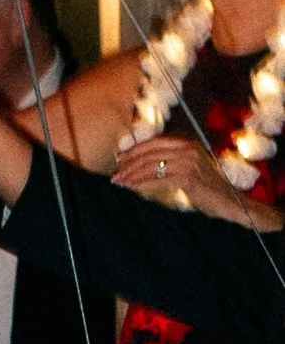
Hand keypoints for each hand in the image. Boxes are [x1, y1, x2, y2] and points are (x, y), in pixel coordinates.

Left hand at [109, 132, 262, 224]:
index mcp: (187, 142)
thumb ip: (170, 160)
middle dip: (128, 164)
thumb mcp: (188, 167)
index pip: (154, 142)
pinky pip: (158, 180)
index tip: (119, 160)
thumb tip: (140, 162)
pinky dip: (141, 185)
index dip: (134, 150)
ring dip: (131, 175)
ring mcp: (189, 162)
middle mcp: (188, 149)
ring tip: (118, 182)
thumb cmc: (206, 187)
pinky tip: (131, 189)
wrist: (228, 202)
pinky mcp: (188, 178)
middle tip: (115, 174)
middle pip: (149, 153)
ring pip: (151, 166)